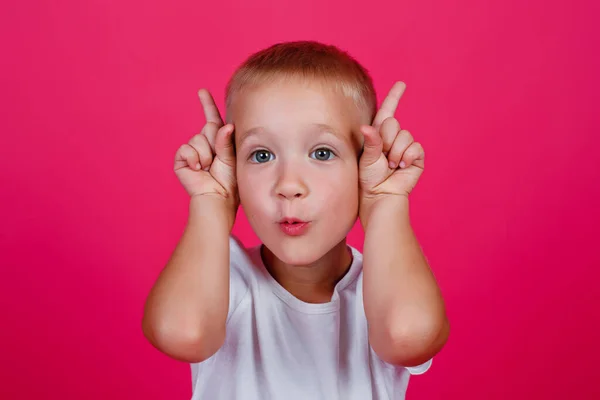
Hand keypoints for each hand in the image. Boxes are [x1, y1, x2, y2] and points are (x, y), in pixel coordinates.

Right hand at [174, 89, 237, 207]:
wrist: (218, 197)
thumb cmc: (229, 181)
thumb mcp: (231, 158)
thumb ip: (226, 141)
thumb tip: (225, 125)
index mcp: (218, 141)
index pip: (212, 119)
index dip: (207, 104)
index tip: (202, 91)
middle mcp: (204, 144)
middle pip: (207, 128)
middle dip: (214, 143)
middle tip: (217, 160)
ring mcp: (192, 151)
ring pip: (197, 139)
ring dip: (205, 154)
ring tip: (209, 168)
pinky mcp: (182, 159)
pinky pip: (186, 149)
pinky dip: (193, 159)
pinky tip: (197, 169)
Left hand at [359, 82, 424, 211]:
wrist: (379, 196)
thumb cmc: (368, 179)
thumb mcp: (366, 157)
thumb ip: (371, 141)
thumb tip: (368, 127)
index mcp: (379, 135)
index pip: (388, 111)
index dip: (394, 97)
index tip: (402, 84)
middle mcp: (393, 139)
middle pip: (394, 123)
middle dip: (386, 140)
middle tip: (382, 157)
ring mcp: (406, 148)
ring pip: (405, 135)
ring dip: (396, 152)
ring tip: (390, 165)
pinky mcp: (416, 157)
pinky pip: (415, 147)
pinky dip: (407, 156)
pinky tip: (401, 166)